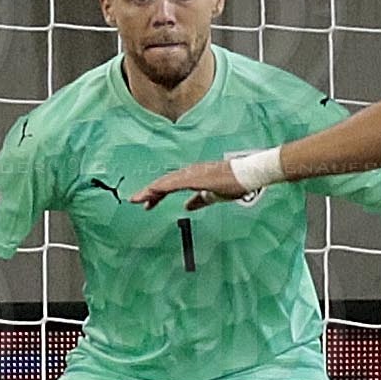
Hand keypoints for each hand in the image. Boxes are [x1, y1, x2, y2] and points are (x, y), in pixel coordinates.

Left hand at [130, 159, 247, 210]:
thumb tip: (188, 206)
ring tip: (138, 199)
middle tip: (134, 201)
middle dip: (148, 193)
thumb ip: (199, 200)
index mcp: (191, 177)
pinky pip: (173, 183)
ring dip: (150, 190)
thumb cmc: (233, 182)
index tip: (147, 203)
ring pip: (164, 182)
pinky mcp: (194, 177)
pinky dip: (161, 188)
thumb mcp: (212, 195)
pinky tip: (153, 193)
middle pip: (163, 183)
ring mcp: (190, 174)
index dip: (157, 194)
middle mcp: (188, 173)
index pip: (169, 186)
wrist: (246, 174)